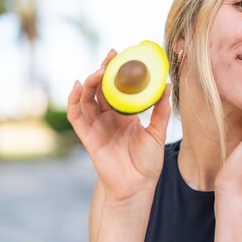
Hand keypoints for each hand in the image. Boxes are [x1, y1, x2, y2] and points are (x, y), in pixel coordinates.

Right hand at [67, 50, 171, 202]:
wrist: (137, 186)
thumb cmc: (147, 163)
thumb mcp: (158, 133)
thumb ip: (161, 110)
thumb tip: (168, 86)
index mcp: (124, 115)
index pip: (117, 88)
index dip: (117, 72)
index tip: (123, 55)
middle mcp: (108, 118)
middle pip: (100, 89)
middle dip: (103, 70)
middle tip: (111, 55)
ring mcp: (96, 126)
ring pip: (86, 98)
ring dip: (90, 82)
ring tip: (98, 71)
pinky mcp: (87, 136)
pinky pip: (76, 115)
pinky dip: (74, 99)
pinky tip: (78, 85)